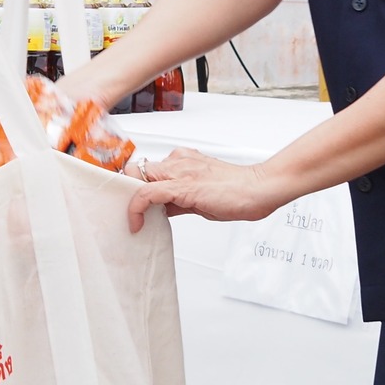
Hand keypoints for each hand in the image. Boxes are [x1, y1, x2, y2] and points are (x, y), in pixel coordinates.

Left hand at [126, 149, 291, 232]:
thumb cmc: (237, 192)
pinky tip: (137, 223)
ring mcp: (179, 171)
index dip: (132, 184)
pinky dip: (136, 208)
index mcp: (182, 160)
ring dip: (129, 198)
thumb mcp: (200, 195)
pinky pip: (147, 193)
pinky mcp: (182, 186)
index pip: (146, 167)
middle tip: (126, 212)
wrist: (259, 189)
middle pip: (135, 168)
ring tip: (131, 219)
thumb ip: (178, 198)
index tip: (128, 202)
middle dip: (126, 190)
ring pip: (137, 176)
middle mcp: (178, 161)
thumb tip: (160, 209)